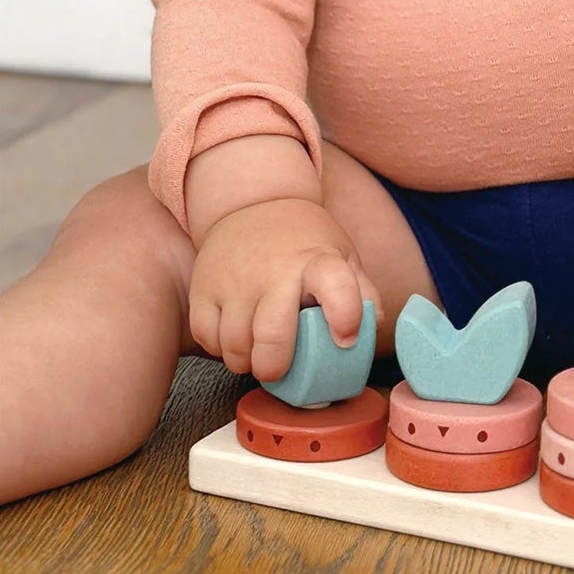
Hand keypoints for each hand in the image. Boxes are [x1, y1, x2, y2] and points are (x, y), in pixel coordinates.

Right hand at [188, 198, 382, 385]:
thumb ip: (362, 294)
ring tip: (256, 354)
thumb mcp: (342, 255)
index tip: (344, 339)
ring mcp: (235, 279)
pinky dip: (218, 349)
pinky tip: (233, 339)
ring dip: (246, 362)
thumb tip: (370, 331)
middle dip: (275, 367)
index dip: (343, 316)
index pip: (336, 285)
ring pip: (234, 344)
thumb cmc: (304, 242)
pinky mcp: (203, 286)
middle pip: (271, 334)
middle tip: (278, 370)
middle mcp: (275, 270)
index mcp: (318, 261)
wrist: (254, 203)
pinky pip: (206, 336)